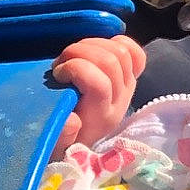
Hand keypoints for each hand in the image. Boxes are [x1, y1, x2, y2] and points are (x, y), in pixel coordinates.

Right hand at [49, 34, 145, 158]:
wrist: (78, 146)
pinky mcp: (131, 77)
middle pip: (111, 61)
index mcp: (101, 118)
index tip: (57, 74)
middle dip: (79, 52)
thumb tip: (72, 120)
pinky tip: (96, 48)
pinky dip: (116, 42)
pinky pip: (135, 52)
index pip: (99, 83)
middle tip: (61, 63)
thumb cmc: (60, 140)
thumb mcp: (54, 144)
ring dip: (91, 45)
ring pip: (121, 51)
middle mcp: (120, 101)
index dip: (75, 69)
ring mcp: (128, 87)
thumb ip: (61, 136)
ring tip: (72, 56)